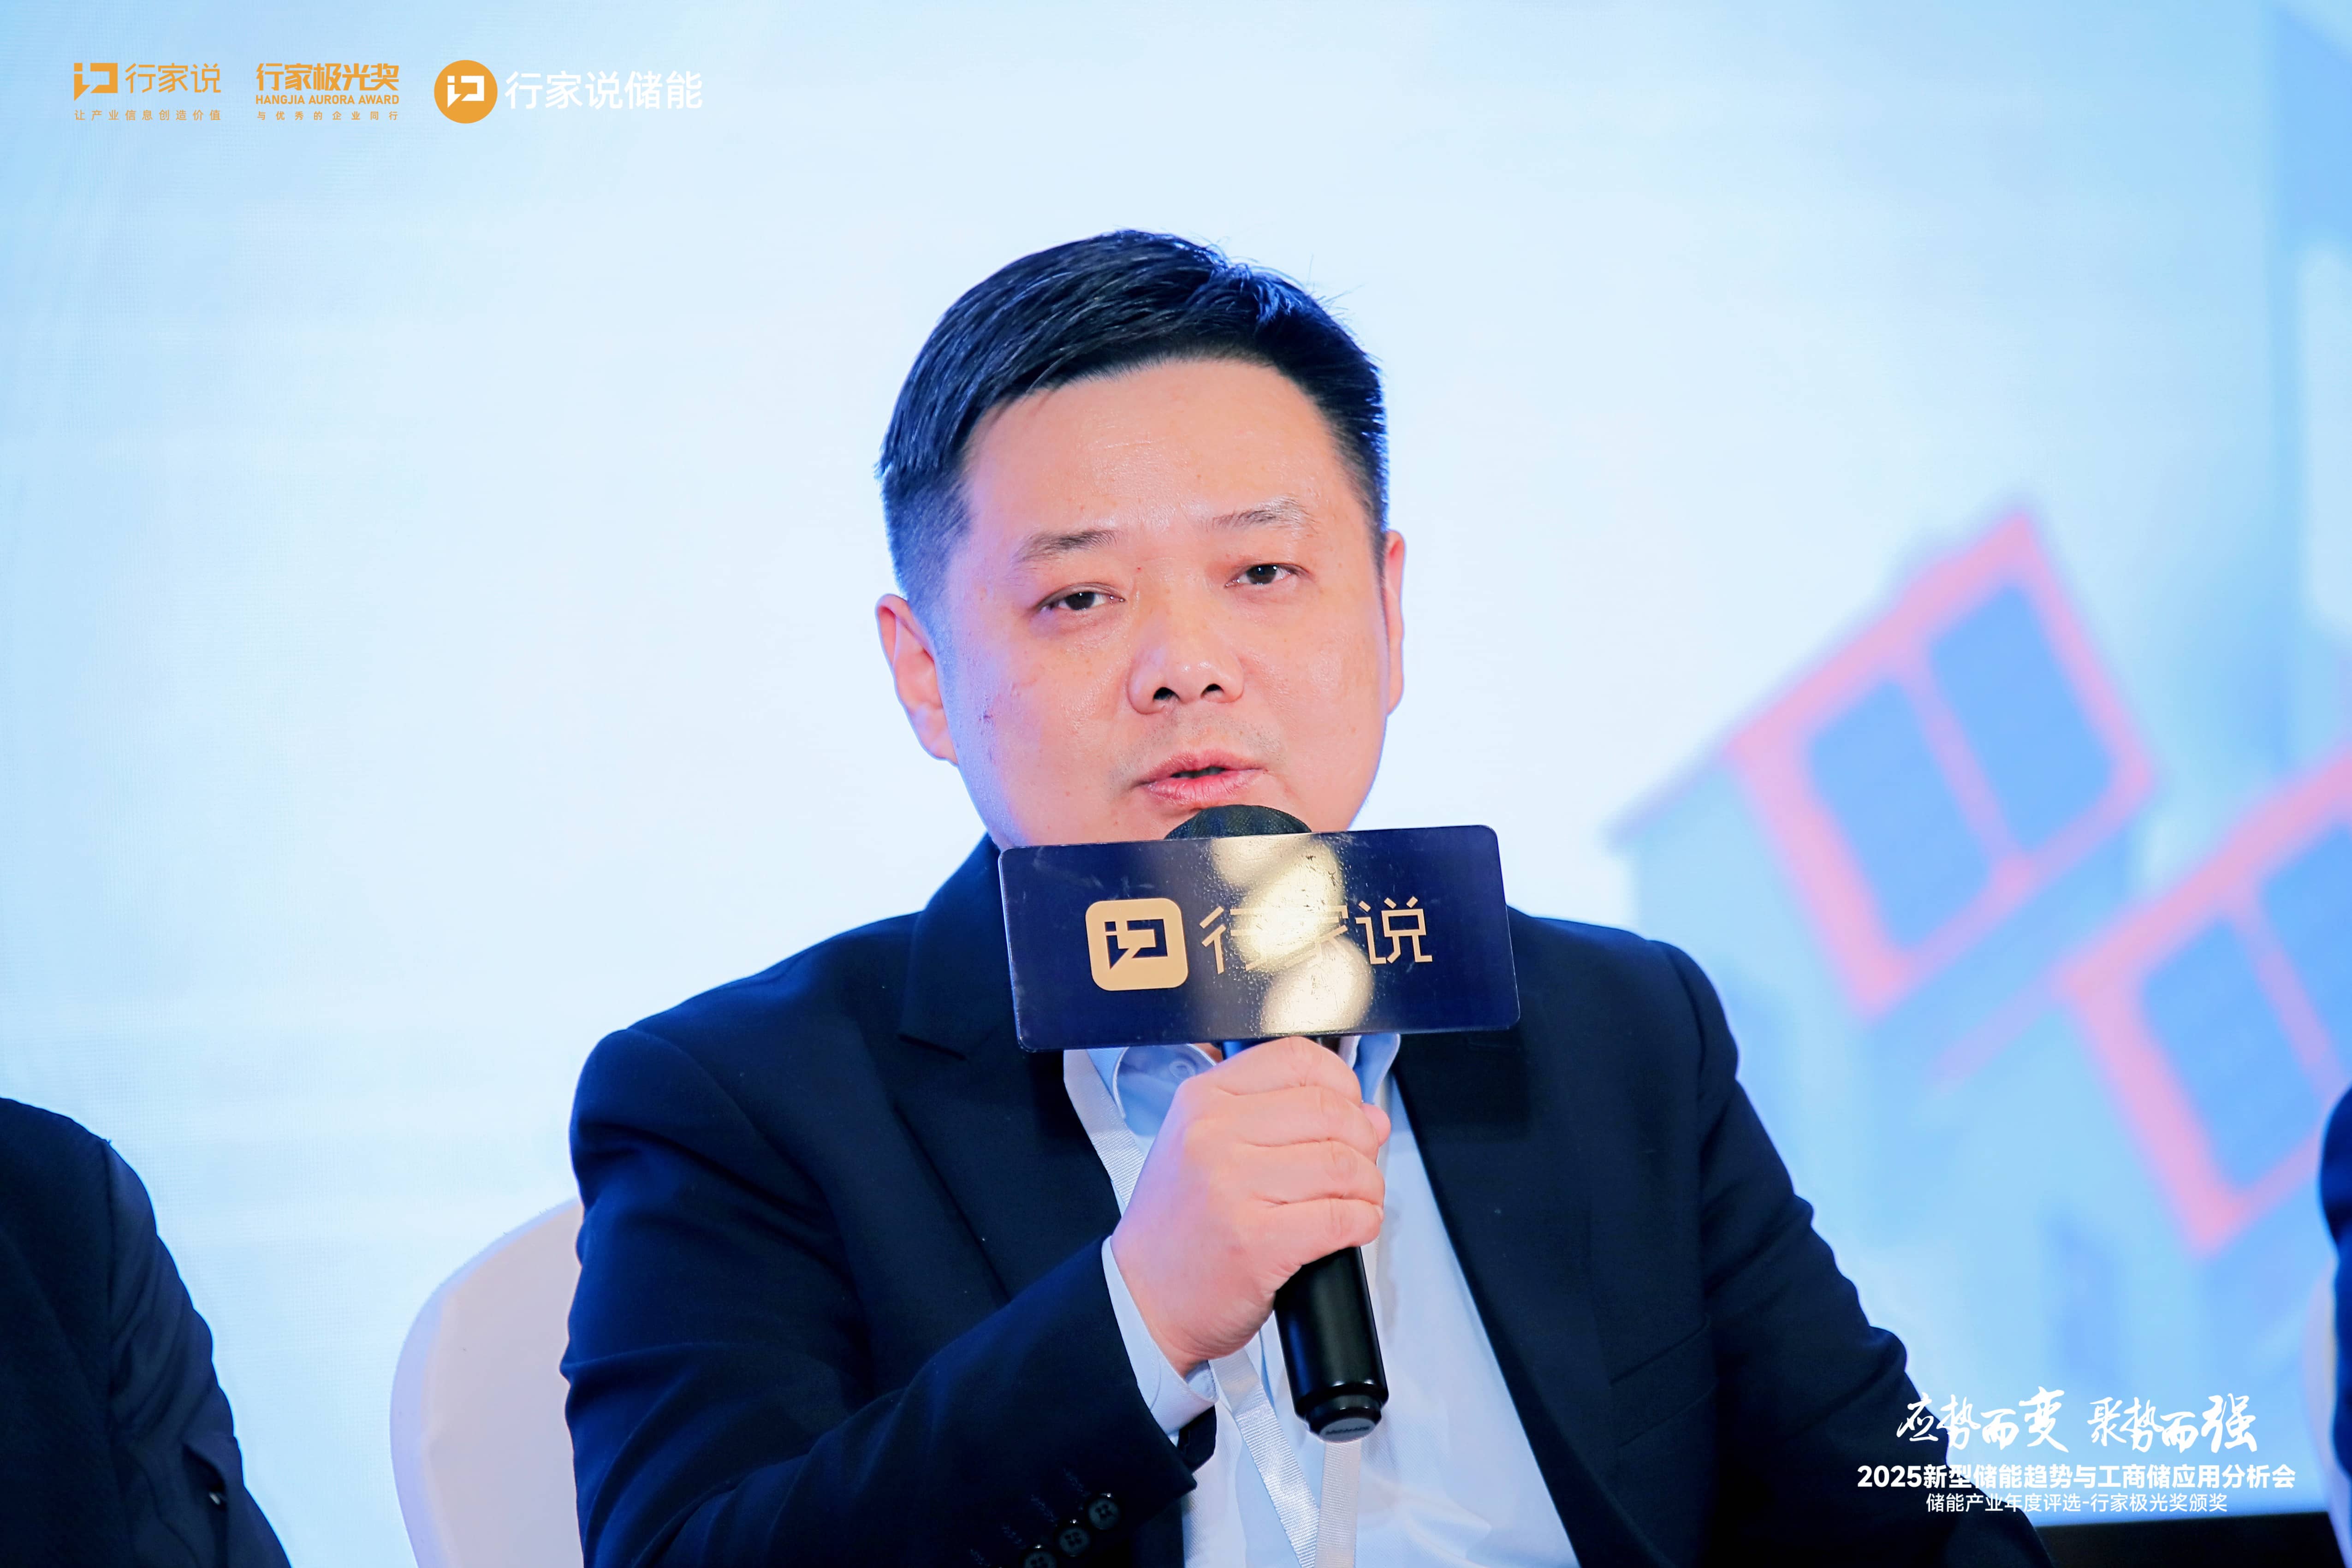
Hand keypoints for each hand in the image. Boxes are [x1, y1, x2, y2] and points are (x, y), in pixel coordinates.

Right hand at [1108, 1036, 1389, 1371]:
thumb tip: (1370, 1116)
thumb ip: (1283, 1119)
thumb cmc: (1180, 1224)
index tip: (1350, 1108)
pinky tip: (1355, 1226)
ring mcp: (1232, 1188)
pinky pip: (1340, 1218)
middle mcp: (1213, 1136)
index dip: (1341, 1082)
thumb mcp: (1208, 1147)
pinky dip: (1363, 1221)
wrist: (1144, 1298)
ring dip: (1368, 1185)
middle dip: (1363, 1140)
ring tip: (1360, 1199)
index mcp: (1202, 1100)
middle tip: (1360, 1164)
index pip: (1296, 1058)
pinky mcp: (1256, 1242)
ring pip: (1341, 1165)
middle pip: (1329, 1111)